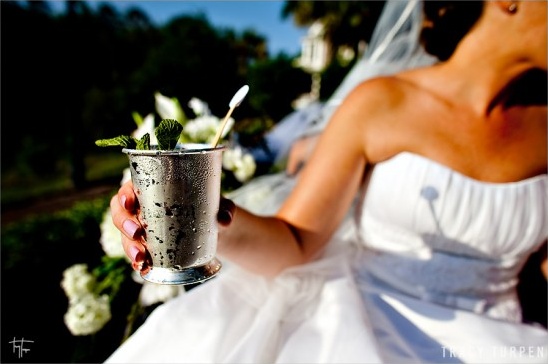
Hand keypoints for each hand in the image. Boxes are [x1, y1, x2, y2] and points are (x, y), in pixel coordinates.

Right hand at [110, 181, 235, 270]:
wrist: (214, 229)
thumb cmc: (212, 207)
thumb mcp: (221, 205)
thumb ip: (225, 209)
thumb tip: (224, 220)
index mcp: (153, 187)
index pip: (129, 189)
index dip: (124, 196)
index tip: (130, 203)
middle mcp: (143, 207)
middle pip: (121, 214)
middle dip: (125, 224)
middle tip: (137, 233)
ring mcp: (142, 228)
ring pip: (126, 236)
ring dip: (129, 247)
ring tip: (140, 258)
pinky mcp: (148, 246)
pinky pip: (135, 252)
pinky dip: (137, 261)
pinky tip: (141, 268)